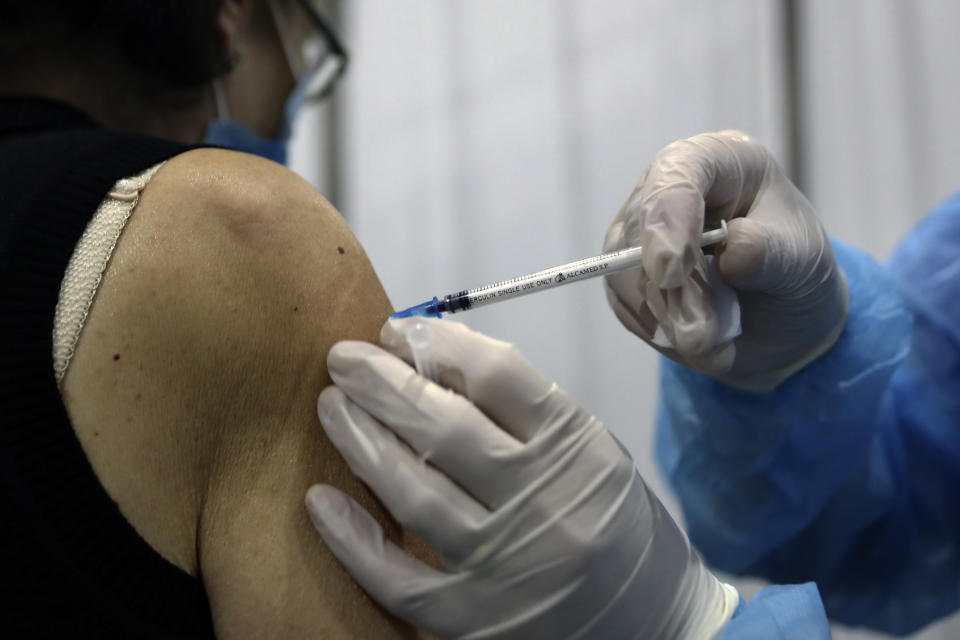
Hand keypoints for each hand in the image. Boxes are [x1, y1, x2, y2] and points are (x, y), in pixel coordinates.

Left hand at [306, 317, 737, 638]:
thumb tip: (431, 360)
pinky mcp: (478, 619)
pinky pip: (399, 579)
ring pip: (413, 493)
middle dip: (383, 384)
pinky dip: (354, 540)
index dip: (438, 342)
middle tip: (342, 358)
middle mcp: (545, 502)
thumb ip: (522, 412)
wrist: (656, 624)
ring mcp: (509, 565)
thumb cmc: (613, 524)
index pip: (498, 374)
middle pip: (445, 428)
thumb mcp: (588, 452)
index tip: (398, 331)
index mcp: (577, 448)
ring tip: (331, 406)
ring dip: (361, 442)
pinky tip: (320, 501)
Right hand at [604, 130, 848, 390]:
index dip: (669, 219)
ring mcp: (639, 234)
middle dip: (672, 291)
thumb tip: (731, 255)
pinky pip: (630, 309)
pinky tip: (705, 345)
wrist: (783, 313)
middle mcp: (665, 190)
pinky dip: (667, 335)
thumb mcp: (800, 255)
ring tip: (716, 343)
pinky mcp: (627, 278)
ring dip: (671, 320)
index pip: (676, 175)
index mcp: (714, 161)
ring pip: (626, 276)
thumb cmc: (793, 264)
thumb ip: (766, 251)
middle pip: (640, 232)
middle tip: (705, 335)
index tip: (671, 272)